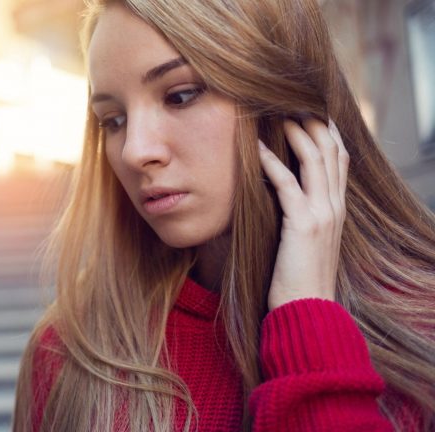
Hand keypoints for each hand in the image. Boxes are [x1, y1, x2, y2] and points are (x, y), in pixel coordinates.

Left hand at [258, 118, 348, 310]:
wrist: (308, 309)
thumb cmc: (299, 278)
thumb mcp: (305, 240)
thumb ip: (301, 215)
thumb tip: (282, 195)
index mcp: (337, 209)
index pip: (339, 159)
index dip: (326, 132)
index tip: (308, 111)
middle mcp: (335, 206)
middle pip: (330, 151)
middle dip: (312, 122)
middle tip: (289, 102)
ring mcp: (323, 214)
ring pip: (314, 160)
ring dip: (295, 133)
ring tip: (276, 114)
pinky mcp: (304, 224)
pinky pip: (287, 184)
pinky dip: (272, 162)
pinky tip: (257, 148)